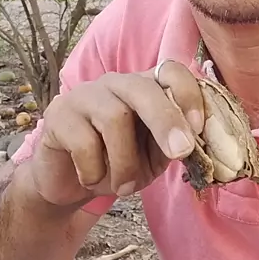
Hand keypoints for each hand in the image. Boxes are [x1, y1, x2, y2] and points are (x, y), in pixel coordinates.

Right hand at [30, 62, 203, 206]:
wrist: (69, 184)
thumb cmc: (119, 164)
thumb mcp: (154, 157)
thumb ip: (176, 143)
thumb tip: (200, 141)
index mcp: (145, 88)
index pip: (171, 72)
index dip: (188, 94)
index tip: (199, 128)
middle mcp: (116, 83)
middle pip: (143, 89)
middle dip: (166, 121)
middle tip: (180, 153)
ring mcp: (84, 95)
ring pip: (114, 117)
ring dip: (125, 162)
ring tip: (123, 187)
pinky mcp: (58, 114)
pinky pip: (84, 141)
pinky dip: (94, 170)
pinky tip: (91, 178)